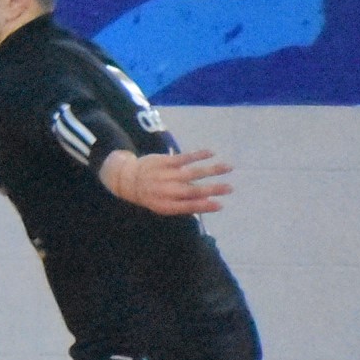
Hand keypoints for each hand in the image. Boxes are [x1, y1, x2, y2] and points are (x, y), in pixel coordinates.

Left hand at [100, 148, 232, 214]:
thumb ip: (184, 205)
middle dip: (213, 189)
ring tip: (228, 168)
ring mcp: (167, 175)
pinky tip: (211, 153)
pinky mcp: (165, 161)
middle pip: (193, 191)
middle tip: (230, 188)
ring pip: (193, 173)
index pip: (189, 207)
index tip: (220, 205)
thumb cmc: (152, 195)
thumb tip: (208, 203)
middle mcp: (167, 191)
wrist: (129, 179)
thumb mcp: (163, 206)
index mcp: (167, 205)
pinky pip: (184, 157)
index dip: (204, 207)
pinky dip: (198, 155)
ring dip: (212, 170)